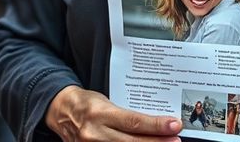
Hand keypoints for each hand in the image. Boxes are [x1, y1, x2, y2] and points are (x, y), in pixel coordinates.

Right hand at [45, 86, 181, 140]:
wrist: (62, 112)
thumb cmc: (87, 104)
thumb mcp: (106, 102)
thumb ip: (127, 115)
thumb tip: (154, 123)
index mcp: (100, 114)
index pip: (134, 122)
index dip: (156, 125)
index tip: (174, 125)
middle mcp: (95, 133)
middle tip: (176, 140)